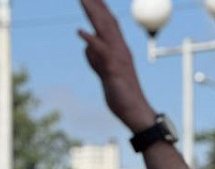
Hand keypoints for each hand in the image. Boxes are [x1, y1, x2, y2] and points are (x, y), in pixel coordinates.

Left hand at [77, 0, 154, 132]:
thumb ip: (95, 59)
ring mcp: (118, 56)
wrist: (135, 111)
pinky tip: (80, 32)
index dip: (100, 8)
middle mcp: (120, 48)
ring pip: (104, 30)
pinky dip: (91, 40)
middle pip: (106, 21)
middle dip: (95, 5)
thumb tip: (86, 46)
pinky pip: (101, 51)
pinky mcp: (113, 68)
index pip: (108, 23)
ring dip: (93, 13)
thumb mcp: (104, 73)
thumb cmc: (121, 95)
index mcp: (119, 48)